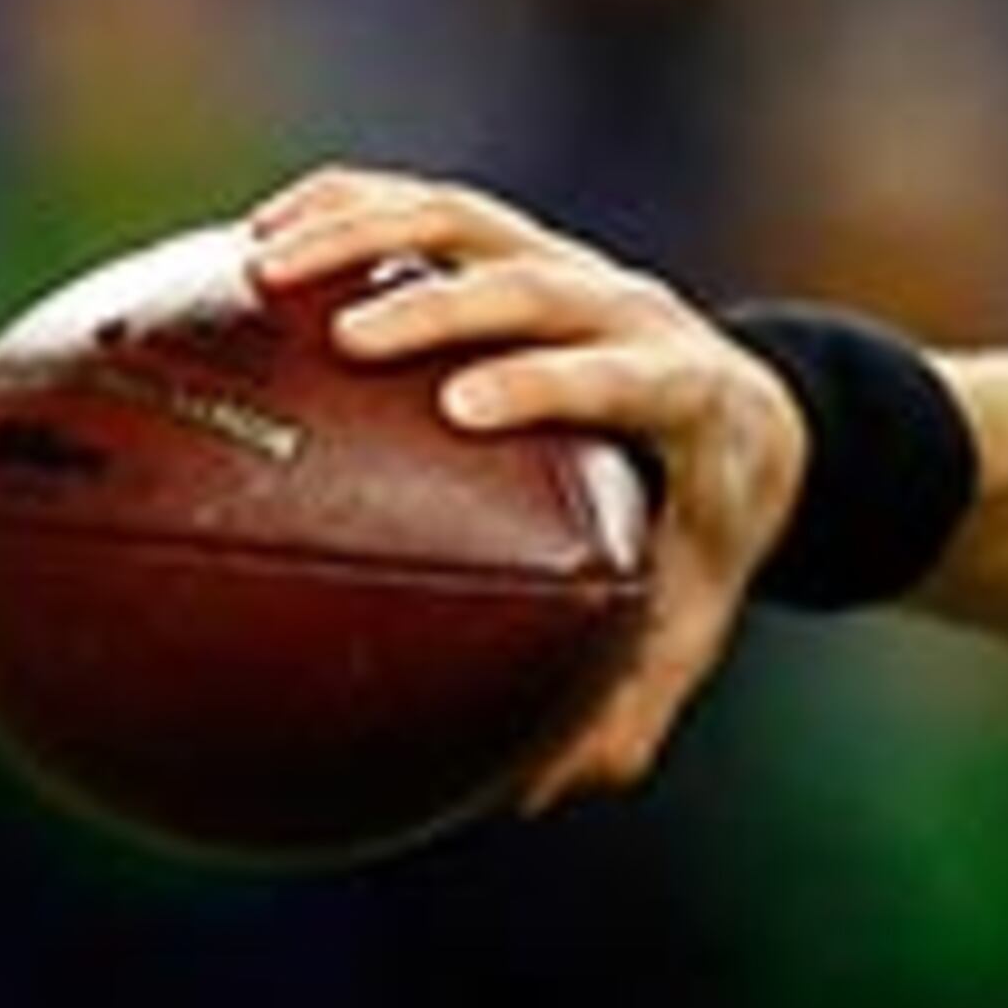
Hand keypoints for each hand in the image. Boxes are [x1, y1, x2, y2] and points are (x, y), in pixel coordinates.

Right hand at [244, 167, 809, 799]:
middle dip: (443, 300)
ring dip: (366, 231)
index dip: (550, 381)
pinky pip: (425, 211)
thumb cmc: (706, 541)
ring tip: (258, 265)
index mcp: (690, 398)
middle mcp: (631, 312)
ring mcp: (570, 265)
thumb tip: (531, 796)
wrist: (757, 422)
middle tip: (349, 339)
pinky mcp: (518, 242)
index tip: (462, 408)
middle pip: (536, 282)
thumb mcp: (687, 626)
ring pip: (467, 220)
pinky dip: (344, 212)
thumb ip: (626, 708)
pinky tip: (250, 246)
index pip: (627, 374)